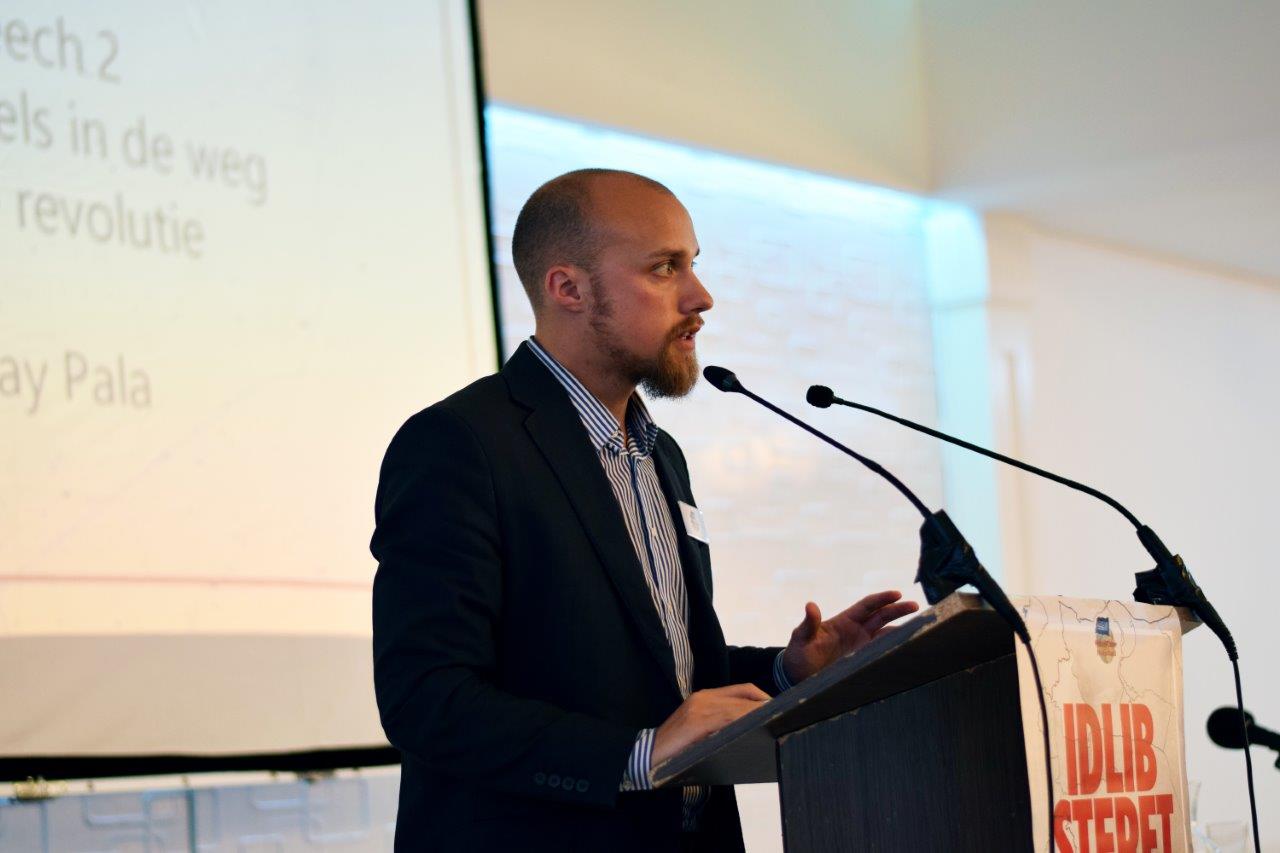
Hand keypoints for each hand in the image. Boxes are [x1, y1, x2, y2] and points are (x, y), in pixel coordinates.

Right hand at [651, 683, 769, 768]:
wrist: (646, 754)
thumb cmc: (676, 748)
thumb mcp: (700, 730)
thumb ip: (720, 724)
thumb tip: (749, 729)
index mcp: (705, 697)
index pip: (742, 689)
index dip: (762, 697)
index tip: (777, 710)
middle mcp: (704, 697)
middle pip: (745, 694)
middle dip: (767, 704)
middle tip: (785, 717)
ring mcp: (700, 708)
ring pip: (740, 706)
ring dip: (760, 714)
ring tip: (776, 724)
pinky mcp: (697, 721)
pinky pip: (728, 718)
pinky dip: (745, 721)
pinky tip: (758, 729)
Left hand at [781, 590, 918, 683]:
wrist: (797, 677)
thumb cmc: (799, 654)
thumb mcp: (801, 638)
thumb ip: (808, 624)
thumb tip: (810, 605)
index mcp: (844, 621)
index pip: (867, 606)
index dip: (882, 599)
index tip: (897, 594)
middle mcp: (856, 631)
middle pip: (882, 616)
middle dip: (899, 610)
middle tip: (916, 607)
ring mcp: (861, 646)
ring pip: (886, 633)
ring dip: (902, 630)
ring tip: (921, 628)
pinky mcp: (863, 661)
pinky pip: (882, 652)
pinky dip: (895, 649)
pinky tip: (909, 650)